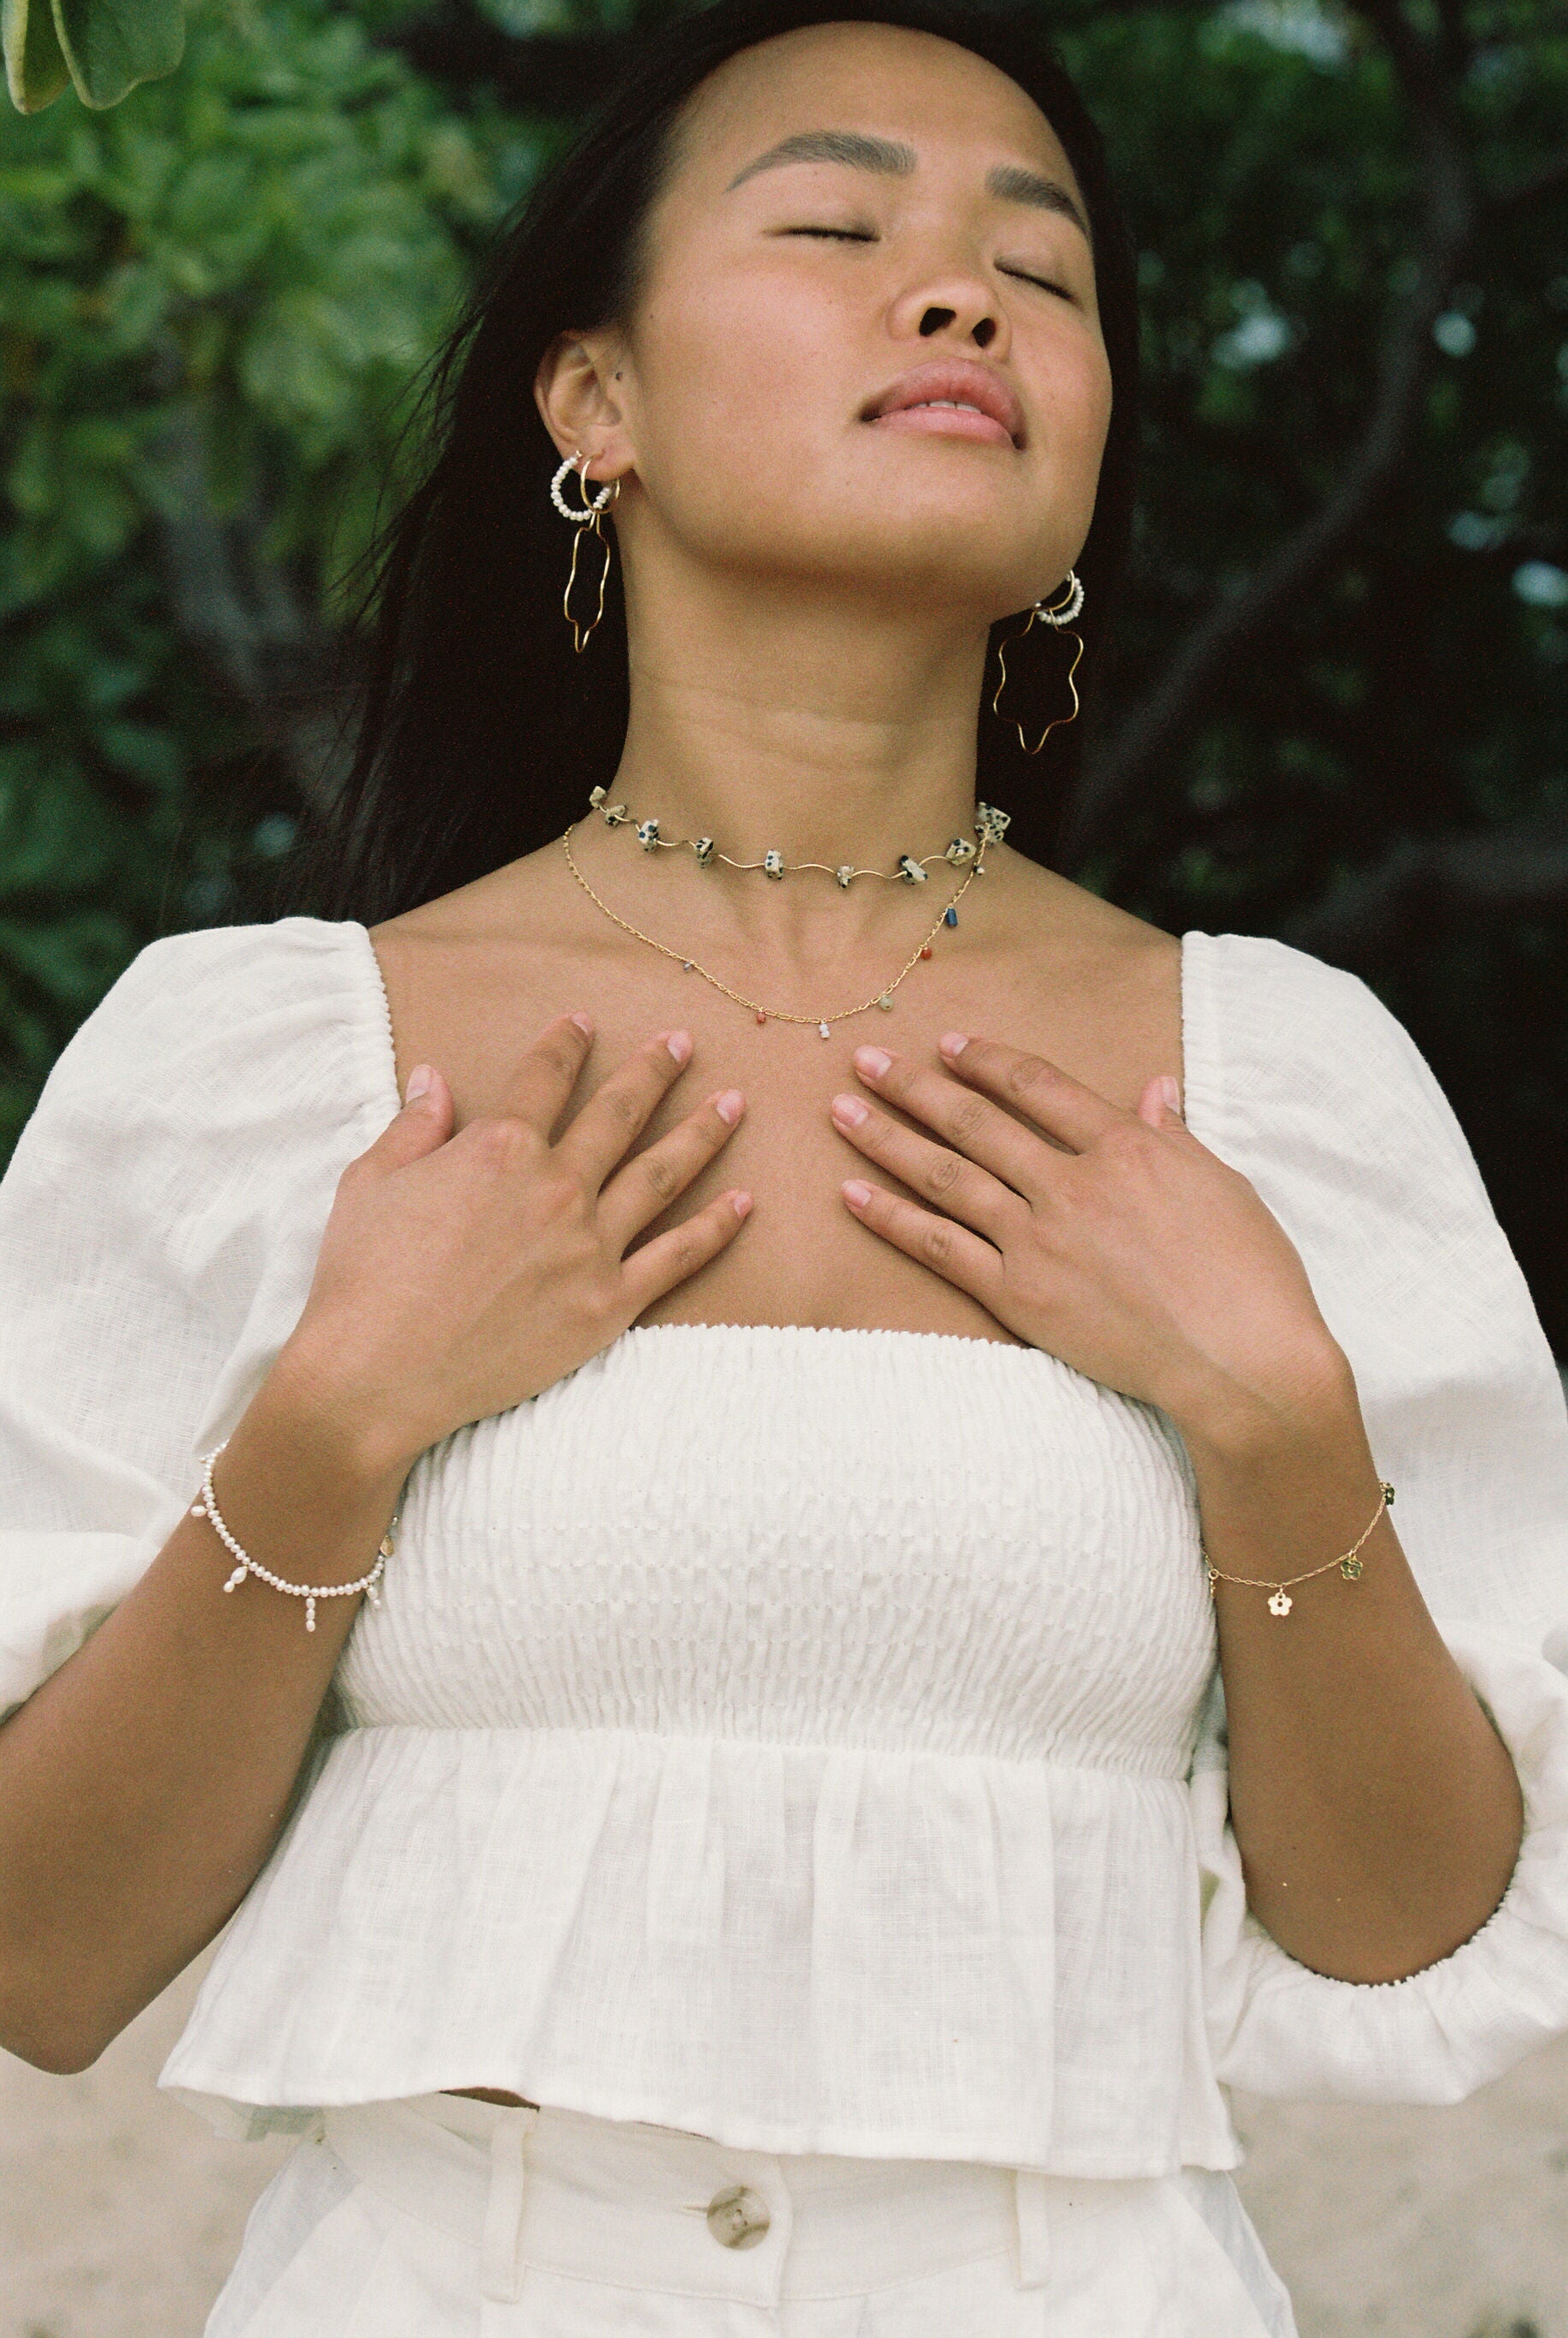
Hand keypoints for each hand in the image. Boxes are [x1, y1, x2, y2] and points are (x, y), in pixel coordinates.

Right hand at [274, 1013, 749, 1475]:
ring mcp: (589, 1247)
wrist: (378, 1375)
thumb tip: (432, 1078)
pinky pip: (677, 1258)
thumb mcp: (372, 1183)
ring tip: (735, 1105)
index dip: (566, 1045)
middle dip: (654, 1071)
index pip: (544, 1079)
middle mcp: (555, 1188)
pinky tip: (744, 1202)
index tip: (585, 1023)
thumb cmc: (363, 1279)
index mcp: (499, 1149)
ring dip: (702, 1135)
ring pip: (662, 1176)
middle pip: (619, 1114)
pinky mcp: (608, 1305)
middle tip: (683, 1042)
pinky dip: (716, 1228)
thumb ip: (414, 1126)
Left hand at [830, 1032, 1344, 1444]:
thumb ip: (1175, 1135)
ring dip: (887, 1138)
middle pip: (976, 1121)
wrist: (1241, 1361)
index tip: (947, 1044)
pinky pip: (941, 1249)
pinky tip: (853, 1195)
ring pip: (945, 1175)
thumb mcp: (1222, 1185)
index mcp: (1125, 1147)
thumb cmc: (1249, 1276)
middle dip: (914, 1085)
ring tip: (841, 1111)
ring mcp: (1040, 1240)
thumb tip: (1156, 1088)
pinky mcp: (1020, 1296)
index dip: (987, 1060)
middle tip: (864, 1059)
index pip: (1039, 1086)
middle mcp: (1072, 1183)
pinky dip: (893, 1219)